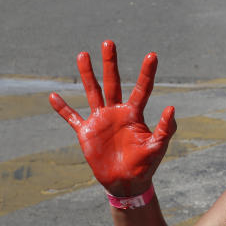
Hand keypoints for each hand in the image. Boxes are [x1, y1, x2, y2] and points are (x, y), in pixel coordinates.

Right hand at [49, 40, 175, 195]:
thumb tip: (171, 108)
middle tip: (109, 42)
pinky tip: (53, 96)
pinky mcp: (86, 133)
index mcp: (135, 114)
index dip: (147, 72)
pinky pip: (72, 118)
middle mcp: (117, 112)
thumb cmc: (146, 165)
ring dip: (87, 74)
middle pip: (113, 82)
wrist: (127, 183)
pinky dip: (63, 109)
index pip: (142, 88)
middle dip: (110, 63)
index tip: (152, 55)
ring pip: (92, 92)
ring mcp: (101, 120)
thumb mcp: (158, 147)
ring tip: (83, 54)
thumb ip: (165, 129)